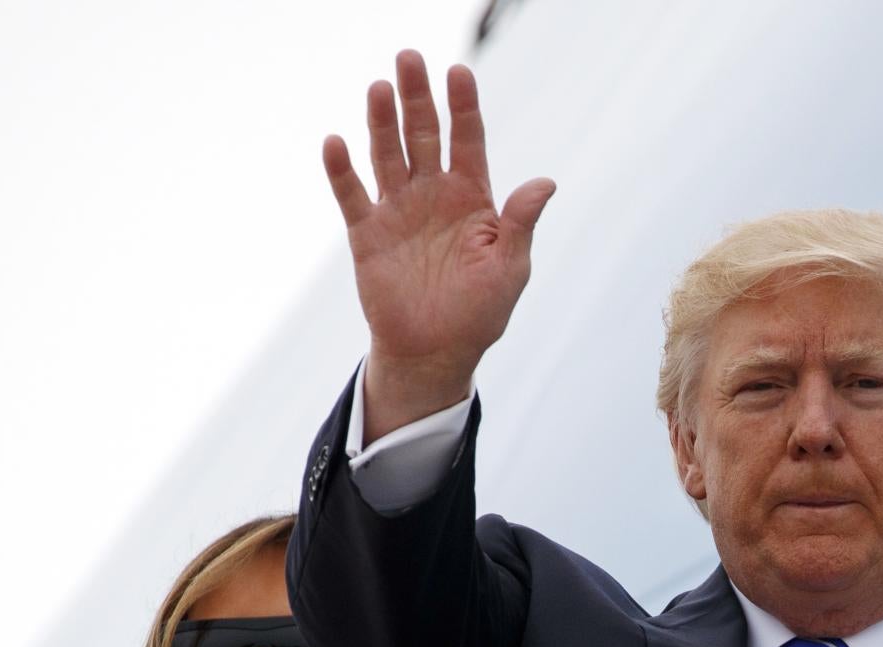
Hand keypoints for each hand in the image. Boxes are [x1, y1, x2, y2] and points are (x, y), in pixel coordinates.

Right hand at [323, 51, 555, 439]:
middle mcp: (433, 195)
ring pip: (388, 154)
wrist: (436, 353)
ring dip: (382, 122)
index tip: (459, 71)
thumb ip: (520, 222)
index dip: (463, 106)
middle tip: (409, 57)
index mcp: (472, 198)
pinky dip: (342, 170)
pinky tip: (336, 142)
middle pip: (424, 134)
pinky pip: (352, 195)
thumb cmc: (480, 312)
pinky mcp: (367, 234)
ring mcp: (398, 210)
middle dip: (417, 97)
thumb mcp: (511, 268)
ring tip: (380, 87)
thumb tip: (545, 182)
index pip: (467, 140)